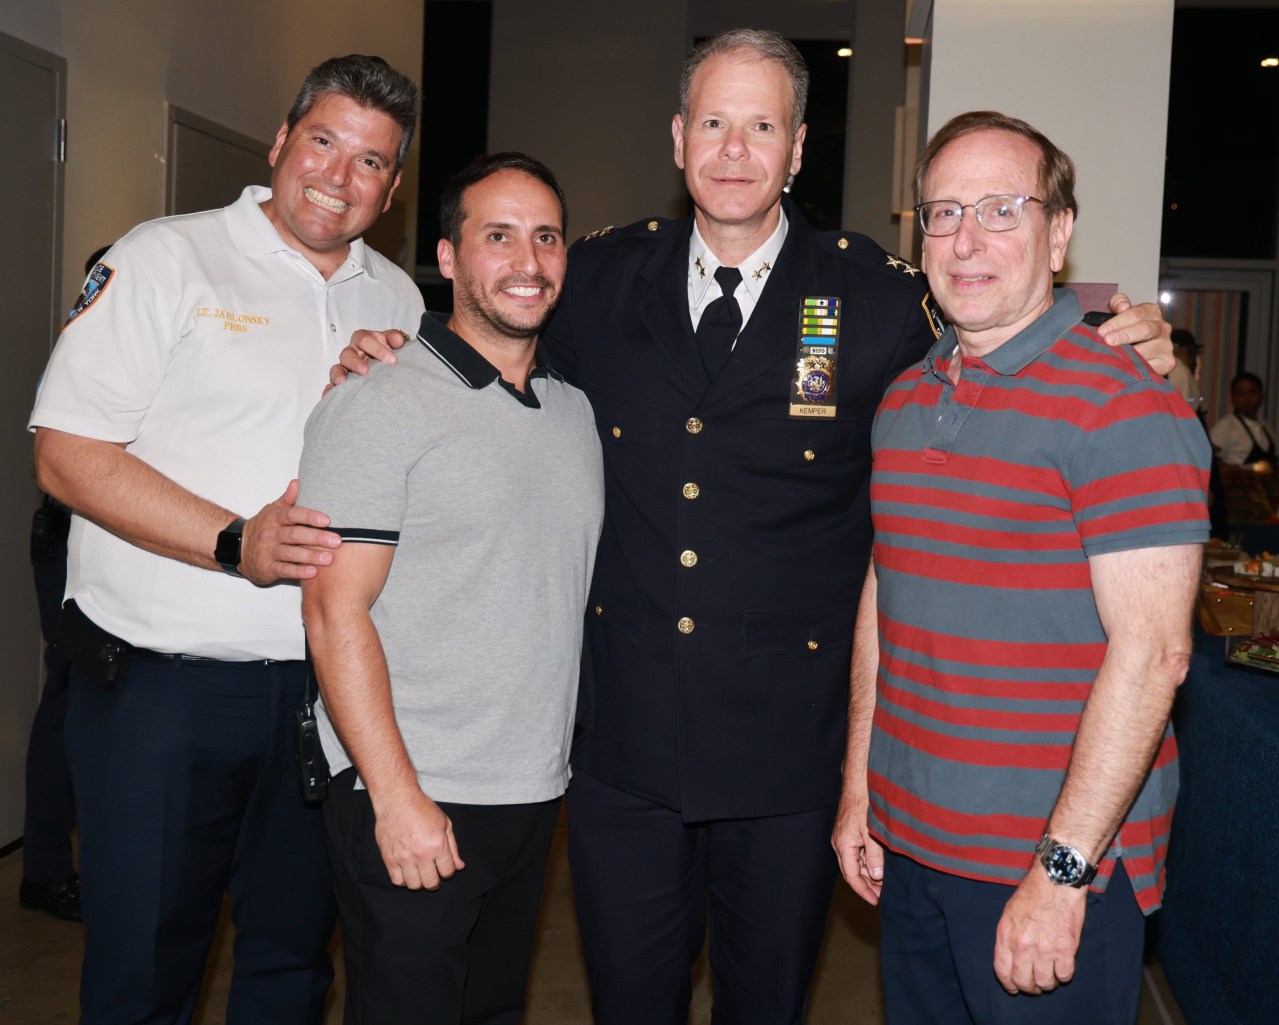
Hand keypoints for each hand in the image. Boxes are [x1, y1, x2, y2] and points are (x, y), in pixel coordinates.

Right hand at [237, 479, 339, 584]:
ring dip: (311, 556)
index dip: (310, 517)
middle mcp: (270, 534)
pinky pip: (284, 570)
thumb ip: (287, 499)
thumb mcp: (273, 511)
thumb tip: (298, 482)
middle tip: (337, 541)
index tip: (328, 520)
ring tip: (329, 558)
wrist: (238, 548)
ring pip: (291, 553)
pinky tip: (313, 572)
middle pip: (294, 534)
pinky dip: (299, 572)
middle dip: (316, 537)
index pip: (292, 515)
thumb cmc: (263, 528)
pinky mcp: (267, 568)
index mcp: (274, 518)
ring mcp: (268, 552)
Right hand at [328, 328, 407, 388]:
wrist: (387, 364)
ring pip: (337, 369)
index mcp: (363, 340)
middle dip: (355, 362)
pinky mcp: (342, 381)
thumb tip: (397, 340)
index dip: (377, 349)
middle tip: (365, 371)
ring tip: (342, 382)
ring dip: (339, 375)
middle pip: (348, 354)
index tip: (392, 360)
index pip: (364, 340)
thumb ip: (395, 338)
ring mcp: (345, 367)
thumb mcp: (392, 341)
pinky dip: (330, 390)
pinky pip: (332, 385)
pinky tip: (330, 395)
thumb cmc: (386, 351)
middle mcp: (352, 353)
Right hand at [373, 789, 464, 889]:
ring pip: (414, 885)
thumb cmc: (422, 809)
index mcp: (438, 845)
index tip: (443, 866)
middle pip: (431, 883)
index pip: (447, 872)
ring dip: (419, 881)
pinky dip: (403, 879)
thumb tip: (459, 866)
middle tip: (432, 874)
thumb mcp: (444, 824)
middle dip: (435, 881)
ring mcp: (404, 858)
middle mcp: (421, 854)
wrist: (397, 800)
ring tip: (419, 872)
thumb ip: (453, 847)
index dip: (448, 871)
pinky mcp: (389, 859)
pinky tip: (406, 870)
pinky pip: (397, 881)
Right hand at [831, 790, 884, 904]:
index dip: (864, 891)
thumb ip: (874, 856)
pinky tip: (880, 866)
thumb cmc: (864, 803)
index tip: (876, 901)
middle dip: (867, 885)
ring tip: (884, 884)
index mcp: (843, 845)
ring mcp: (843, 837)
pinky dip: (868, 862)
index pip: (851, 876)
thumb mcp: (873, 832)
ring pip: (855, 863)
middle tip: (883, 896)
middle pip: (852, 872)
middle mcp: (839, 843)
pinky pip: (857, 853)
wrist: (859, 781)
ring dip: (869, 874)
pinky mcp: (849, 832)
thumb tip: (876, 877)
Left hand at [992, 868, 1087, 993]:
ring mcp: (1045, 949)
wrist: (1056, 881)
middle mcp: (1023, 945)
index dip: (1009, 984)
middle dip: (1029, 987)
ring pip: (1045, 982)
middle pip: (1024, 981)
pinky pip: (1064, 975)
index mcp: (1006, 935)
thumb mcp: (1009, 913)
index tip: (1014, 988)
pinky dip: (1064, 975)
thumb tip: (1010, 959)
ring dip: (1047, 983)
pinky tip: (1062, 966)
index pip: (1002, 971)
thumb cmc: (1032, 894)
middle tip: (1035, 984)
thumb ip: (1008, 937)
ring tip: (1049, 975)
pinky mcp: (1066, 949)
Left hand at [1097, 293, 1174, 374]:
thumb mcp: (1117, 313)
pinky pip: (1151, 367)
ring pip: (1147, 351)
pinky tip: (1123, 368)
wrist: (1135, 351)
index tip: (1102, 331)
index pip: (1136, 314)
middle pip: (1145, 330)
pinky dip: (1136, 368)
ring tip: (1113, 356)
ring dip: (1128, 354)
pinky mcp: (1167, 363)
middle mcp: (1162, 327)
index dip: (1117, 322)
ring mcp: (1166, 346)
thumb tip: (1122, 306)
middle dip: (1124, 335)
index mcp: (1151, 311)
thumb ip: (1117, 304)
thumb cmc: (1123, 329)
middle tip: (1108, 341)